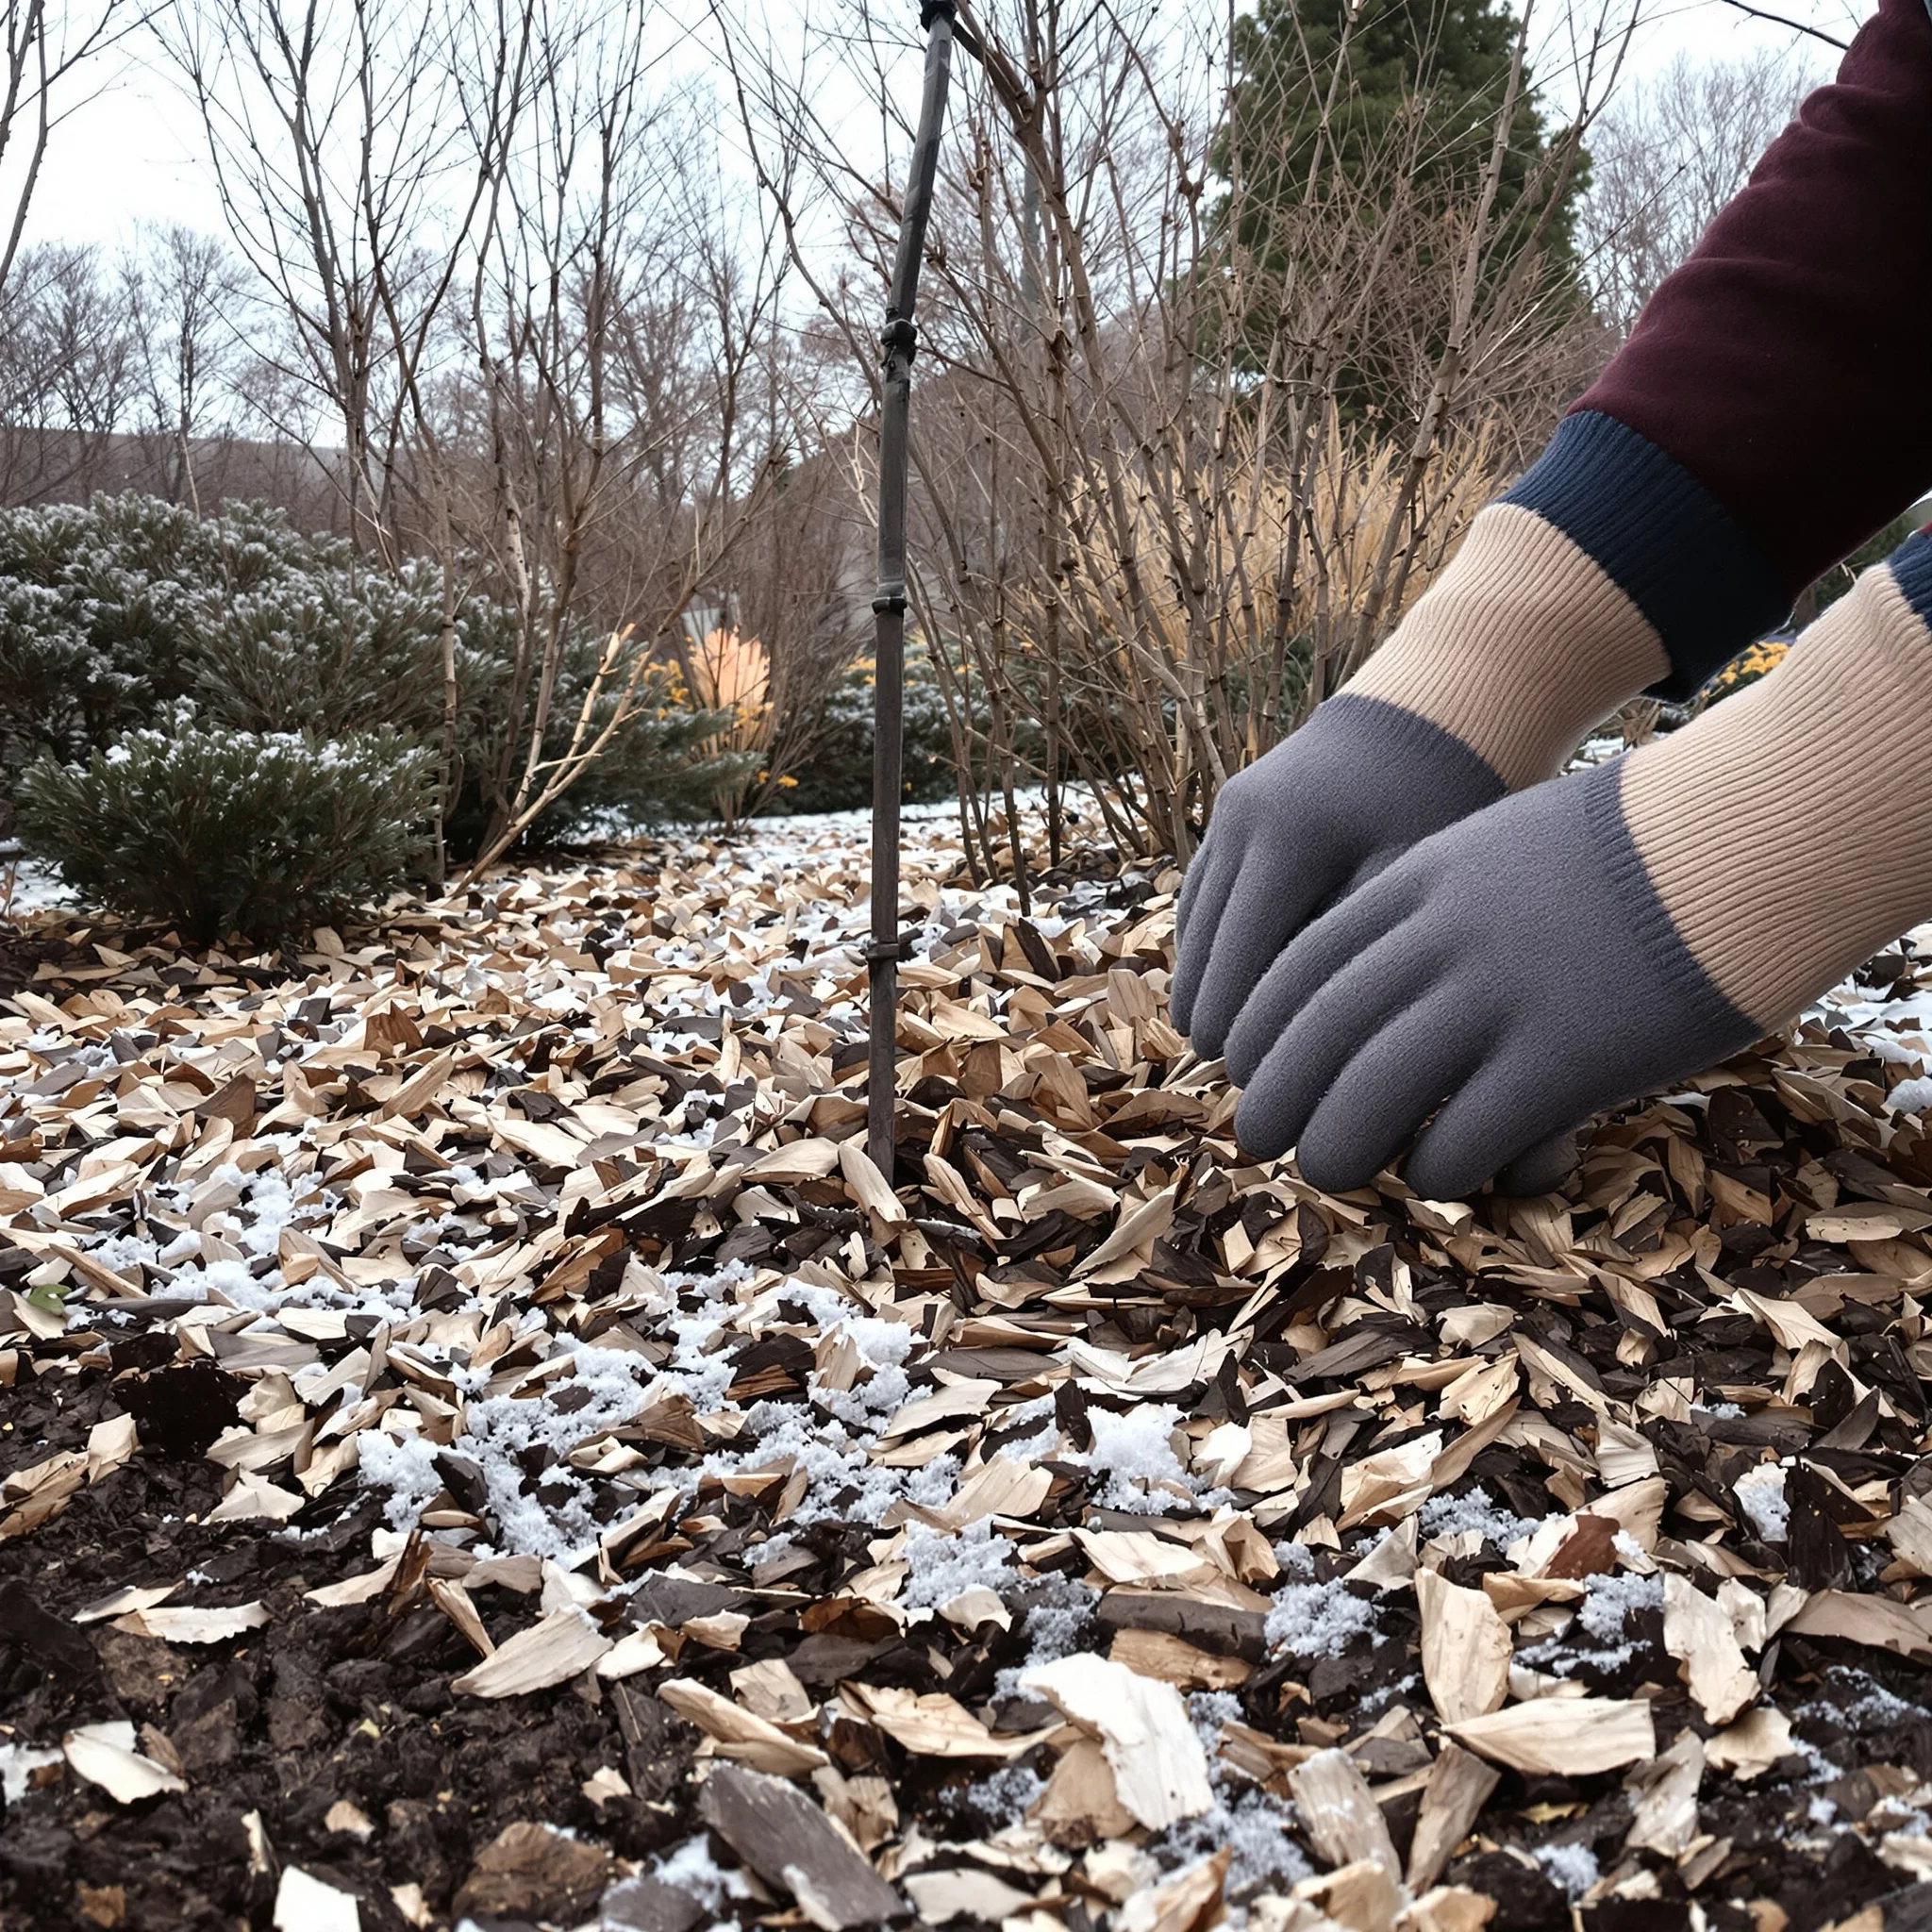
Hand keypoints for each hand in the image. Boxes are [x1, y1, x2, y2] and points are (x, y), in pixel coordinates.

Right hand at [1172, 694, 1504, 1056]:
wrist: (1432, 713)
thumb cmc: (1452, 799)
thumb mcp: (1426, 873)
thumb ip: (1369, 949)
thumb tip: (1332, 1043)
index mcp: (1289, 837)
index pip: (1243, 958)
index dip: (1243, 1028)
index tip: (1255, 1081)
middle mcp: (1244, 821)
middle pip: (1206, 944)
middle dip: (1212, 1013)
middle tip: (1233, 1077)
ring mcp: (1230, 812)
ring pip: (1194, 919)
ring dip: (1201, 980)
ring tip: (1216, 1043)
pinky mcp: (1232, 811)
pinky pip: (1204, 891)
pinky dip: (1207, 941)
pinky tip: (1220, 985)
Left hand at [1221, 760, 1758, 1198]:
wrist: (1751, 833)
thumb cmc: (1636, 845)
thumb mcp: (1504, 844)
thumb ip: (1436, 899)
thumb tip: (1389, 965)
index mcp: (1420, 882)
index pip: (1301, 966)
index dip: (1261, 1028)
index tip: (1243, 1066)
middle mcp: (1441, 939)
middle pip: (1316, 1034)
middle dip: (1273, 1096)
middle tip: (1255, 1140)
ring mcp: (1498, 999)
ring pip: (1369, 1095)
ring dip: (1335, 1146)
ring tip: (1327, 1170)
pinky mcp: (1562, 1061)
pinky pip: (1463, 1137)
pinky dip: (1436, 1168)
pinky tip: (1441, 1176)